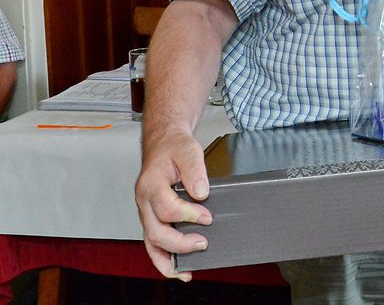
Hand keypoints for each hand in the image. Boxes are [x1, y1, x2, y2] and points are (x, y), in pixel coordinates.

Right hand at [134, 127, 212, 279]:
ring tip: (186, 272)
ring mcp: (145, 212)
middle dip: (180, 243)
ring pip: (150, 243)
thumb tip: (201, 193)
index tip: (207, 216)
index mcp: (151, 184)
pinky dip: (164, 258)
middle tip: (203, 243)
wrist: (162, 143)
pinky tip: (178, 268)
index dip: (189, 215)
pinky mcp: (151, 217)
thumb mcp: (188, 150)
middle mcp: (144, 201)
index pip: (167, 208)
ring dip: (168, 260)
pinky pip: (153, 242)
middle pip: (156, 232)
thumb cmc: (174, 147)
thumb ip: (195, 170)